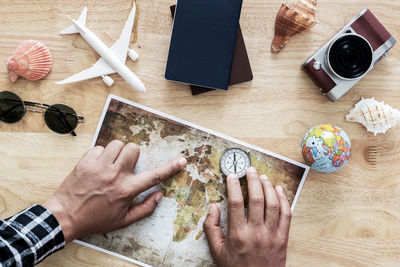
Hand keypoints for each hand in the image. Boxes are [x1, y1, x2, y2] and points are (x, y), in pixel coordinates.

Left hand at [43, 140, 186, 242]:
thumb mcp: (123, 220)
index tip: (181, 160)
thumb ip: (145, 208)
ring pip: (117, 144)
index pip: (154, 176)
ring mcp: (99, 166)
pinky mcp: (86, 161)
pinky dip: (101, 154)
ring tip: (110, 165)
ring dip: (117, 153)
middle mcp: (114, 175)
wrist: (65, 216)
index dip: (170, 167)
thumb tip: (159, 195)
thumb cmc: (95, 219)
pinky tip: (97, 166)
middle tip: (125, 166)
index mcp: (126, 190)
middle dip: (133, 155)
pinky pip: (99, 147)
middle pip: (133, 148)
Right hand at [203, 167, 291, 266]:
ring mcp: (272, 235)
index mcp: (238, 235)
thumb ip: (211, 228)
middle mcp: (256, 233)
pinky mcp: (283, 238)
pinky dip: (284, 200)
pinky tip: (279, 190)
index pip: (235, 202)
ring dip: (268, 187)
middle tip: (250, 170)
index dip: (233, 185)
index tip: (232, 176)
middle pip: (256, 199)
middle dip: (253, 180)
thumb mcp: (216, 251)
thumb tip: (213, 207)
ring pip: (273, 204)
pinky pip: (287, 215)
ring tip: (263, 177)